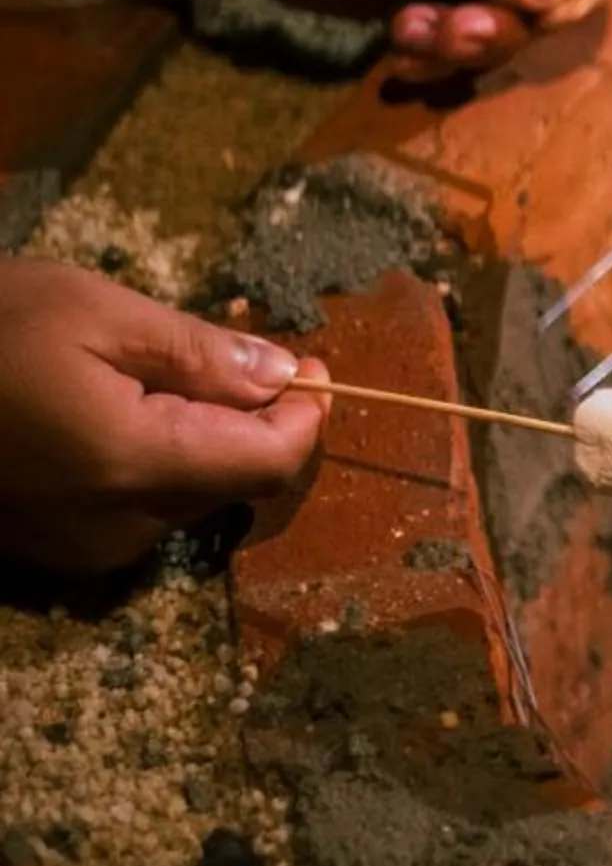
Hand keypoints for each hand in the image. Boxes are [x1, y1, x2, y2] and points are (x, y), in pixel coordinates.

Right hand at [0, 259, 325, 572]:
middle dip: (250, 422)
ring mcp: (77, 549)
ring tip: (153, 377)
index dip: (305, 416)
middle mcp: (115, 526)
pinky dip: (148, 464)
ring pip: (187, 498)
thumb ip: (200, 355)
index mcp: (134, 464)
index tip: (310, 366)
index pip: (271, 464)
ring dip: (198, 442)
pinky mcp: (46, 552)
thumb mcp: (95, 313)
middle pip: (233, 483)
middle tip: (230, 355)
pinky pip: (133, 512)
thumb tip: (286, 377)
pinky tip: (112, 413)